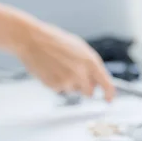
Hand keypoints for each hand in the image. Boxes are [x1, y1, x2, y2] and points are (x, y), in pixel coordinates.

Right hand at [0, 0, 114, 100]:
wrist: (31, 40)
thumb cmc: (55, 41)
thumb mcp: (79, 48)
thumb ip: (90, 65)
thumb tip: (97, 81)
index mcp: (90, 61)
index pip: (106, 83)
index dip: (109, 94)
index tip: (109, 99)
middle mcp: (81, 73)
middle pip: (89, 92)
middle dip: (85, 88)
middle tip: (75, 77)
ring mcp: (68, 81)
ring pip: (73, 91)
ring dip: (69, 84)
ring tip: (58, 67)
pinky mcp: (55, 86)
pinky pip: (60, 90)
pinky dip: (57, 83)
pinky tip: (50, 70)